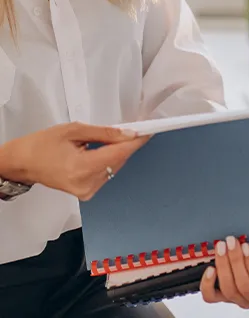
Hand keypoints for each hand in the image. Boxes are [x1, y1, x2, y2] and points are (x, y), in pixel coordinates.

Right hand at [0, 122, 149, 199]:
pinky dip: (109, 161)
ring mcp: (88, 191)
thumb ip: (105, 133)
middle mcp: (87, 183)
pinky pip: (107, 173)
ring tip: (108, 140)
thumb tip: (128, 133)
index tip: (148, 132)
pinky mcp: (88, 193)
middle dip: (126, 144)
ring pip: (115, 167)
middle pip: (119, 161)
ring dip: (117, 152)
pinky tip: (101, 152)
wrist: (25, 163)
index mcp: (81, 167)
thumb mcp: (74, 130)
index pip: (119, 154)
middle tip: (131, 130)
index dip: (136, 142)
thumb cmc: (43, 144)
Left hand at [200, 237, 248, 311]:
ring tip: (221, 247)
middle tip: (231, 242)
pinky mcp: (224, 297)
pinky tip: (210, 269)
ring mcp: (241, 300)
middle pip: (244, 286)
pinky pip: (212, 296)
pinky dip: (208, 283)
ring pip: (229, 290)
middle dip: (235, 260)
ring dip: (223, 265)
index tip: (246, 246)